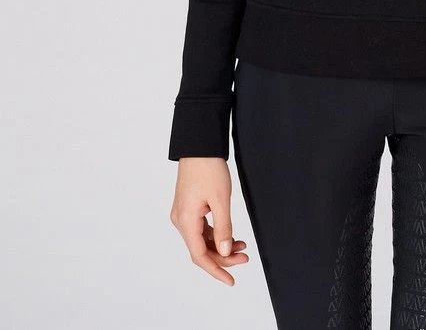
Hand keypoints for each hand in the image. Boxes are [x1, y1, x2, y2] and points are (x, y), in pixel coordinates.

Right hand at [170, 157, 249, 284]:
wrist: (199, 144)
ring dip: (221, 246)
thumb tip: (225, 251)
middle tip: (245, 258)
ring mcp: (183, 213)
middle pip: (201, 250)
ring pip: (201, 240)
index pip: (200, 256)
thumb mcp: (220, 199)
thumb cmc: (208, 167)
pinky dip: (216, 234)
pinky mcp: (188, 207)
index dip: (216, 270)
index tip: (231, 280)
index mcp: (185, 221)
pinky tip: (230, 235)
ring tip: (242, 246)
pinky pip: (201, 229)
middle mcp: (180, 220)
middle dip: (223, 257)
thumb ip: (223, 228)